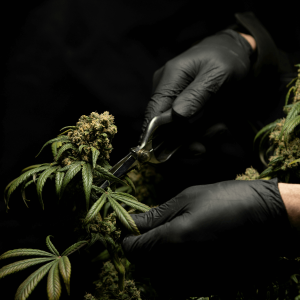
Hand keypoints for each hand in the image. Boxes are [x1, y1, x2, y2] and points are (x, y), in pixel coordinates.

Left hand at [121, 178, 291, 296]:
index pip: (133, 250)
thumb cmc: (225, 200)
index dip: (128, 237)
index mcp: (174, 240)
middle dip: (142, 246)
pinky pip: (179, 284)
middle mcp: (182, 266)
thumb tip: (131, 223)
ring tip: (169, 238)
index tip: (131, 226)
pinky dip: (173, 269)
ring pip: (159, 277)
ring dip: (157, 259)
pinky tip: (185, 250)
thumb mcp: (187, 199)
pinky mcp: (209, 285)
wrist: (265, 217)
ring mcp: (196, 279)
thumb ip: (156, 216)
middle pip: (144, 265)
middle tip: (152, 228)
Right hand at [140, 29, 253, 139]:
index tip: (172, 152)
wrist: (234, 51)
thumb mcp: (217, 74)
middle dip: (185, 140)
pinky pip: (186, 127)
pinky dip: (201, 132)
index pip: (153, 112)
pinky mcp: (181, 106)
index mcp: (169, 78)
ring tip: (220, 129)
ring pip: (176, 130)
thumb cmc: (226, 58)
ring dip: (197, 136)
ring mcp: (172, 99)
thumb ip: (196, 95)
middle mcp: (165, 90)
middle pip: (163, 126)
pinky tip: (217, 126)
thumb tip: (176, 116)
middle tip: (205, 146)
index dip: (156, 136)